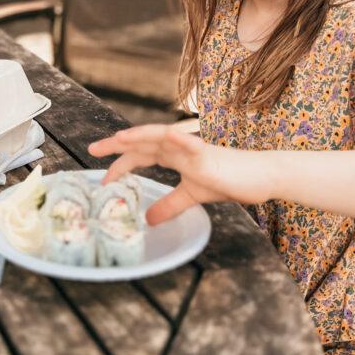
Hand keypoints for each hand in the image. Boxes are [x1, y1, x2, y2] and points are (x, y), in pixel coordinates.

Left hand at [88, 124, 230, 224]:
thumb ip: (170, 204)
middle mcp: (180, 148)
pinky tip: (168, 136)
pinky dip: (180, 139)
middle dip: (118, 144)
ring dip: (141, 135)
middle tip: (92, 149)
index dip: (121, 163)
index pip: (141, 154)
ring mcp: (194, 149)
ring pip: (163, 137)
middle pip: (144, 141)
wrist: (261, 177)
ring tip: (120, 138)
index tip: (102, 178)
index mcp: (174, 156)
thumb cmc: (229, 181)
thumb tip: (148, 218)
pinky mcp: (210, 156)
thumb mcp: (192, 196)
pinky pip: (193, 145)